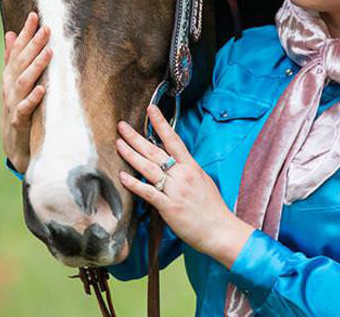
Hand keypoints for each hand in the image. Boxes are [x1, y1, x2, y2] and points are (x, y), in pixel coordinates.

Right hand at [1, 11, 51, 173]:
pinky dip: (33, 99)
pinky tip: (43, 89)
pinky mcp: (19, 121)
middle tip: (47, 28)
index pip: (17, 50)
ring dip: (36, 67)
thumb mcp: (13, 83)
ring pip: (23, 82)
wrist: (14, 146)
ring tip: (49, 52)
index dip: (25, 33)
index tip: (34, 15)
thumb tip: (11, 34)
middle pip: (21, 62)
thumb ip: (12, 59)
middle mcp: (10, 87)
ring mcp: (13, 103)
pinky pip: (25, 109)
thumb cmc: (17, 109)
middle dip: (33, 44)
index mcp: (10, 76)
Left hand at [116, 105, 253, 268]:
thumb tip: (174, 161)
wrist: (220, 230)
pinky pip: (148, 192)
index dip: (161, 123)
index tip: (150, 109)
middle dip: (136, 137)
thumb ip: (187, 170)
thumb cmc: (212, 207)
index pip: (173, 139)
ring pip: (148, 168)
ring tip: (118, 144)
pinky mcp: (169, 207)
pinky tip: (122, 176)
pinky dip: (134, 184)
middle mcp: (182, 175)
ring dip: (131, 155)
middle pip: (155, 151)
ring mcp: (175, 190)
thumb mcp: (203, 180)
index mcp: (191, 166)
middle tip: (121, 126)